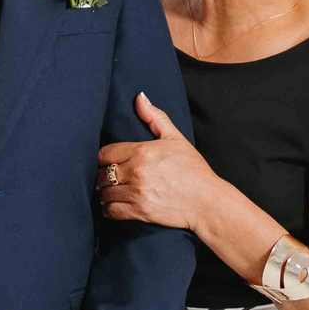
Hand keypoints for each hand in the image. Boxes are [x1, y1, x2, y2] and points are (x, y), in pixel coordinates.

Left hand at [97, 94, 211, 232]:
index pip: (105, 153)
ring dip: (105, 192)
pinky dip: (108, 209)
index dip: (103, 157)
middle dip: (102, 175)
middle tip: (107, 177)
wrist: (207, 201)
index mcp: (142, 151)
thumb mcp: (176, 138)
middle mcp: (136, 171)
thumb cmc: (193, 170)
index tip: (107, 161)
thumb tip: (139, 97)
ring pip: (104, 193)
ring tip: (110, 190)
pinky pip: (111, 211)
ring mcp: (137, 192)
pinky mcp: (139, 211)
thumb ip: (155, 117)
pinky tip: (113, 204)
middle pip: (101, 174)